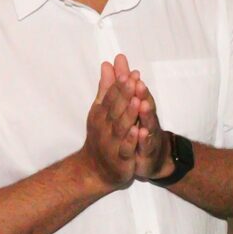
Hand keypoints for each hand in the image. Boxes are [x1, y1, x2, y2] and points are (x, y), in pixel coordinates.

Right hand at [81, 55, 146, 189]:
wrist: (94, 169)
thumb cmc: (101, 135)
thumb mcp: (101, 109)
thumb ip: (107, 88)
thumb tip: (107, 64)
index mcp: (101, 113)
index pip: (111, 96)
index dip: (120, 85)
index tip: (129, 72)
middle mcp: (104, 126)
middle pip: (115, 108)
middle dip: (124, 94)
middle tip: (133, 80)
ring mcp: (111, 142)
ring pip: (120, 127)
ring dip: (129, 114)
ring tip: (137, 101)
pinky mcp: (119, 158)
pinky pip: (125, 148)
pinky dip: (130, 140)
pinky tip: (137, 131)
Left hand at [122, 56, 170, 179]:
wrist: (150, 158)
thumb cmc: (139, 128)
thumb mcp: (130, 104)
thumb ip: (122, 83)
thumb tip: (117, 59)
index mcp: (140, 107)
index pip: (137, 94)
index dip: (133, 85)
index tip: (129, 72)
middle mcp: (146, 119)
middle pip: (145, 105)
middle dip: (141, 95)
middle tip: (138, 83)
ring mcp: (149, 136)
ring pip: (148, 124)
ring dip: (146, 114)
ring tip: (142, 104)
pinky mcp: (148, 152)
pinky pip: (146, 145)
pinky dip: (144, 139)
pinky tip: (141, 133)